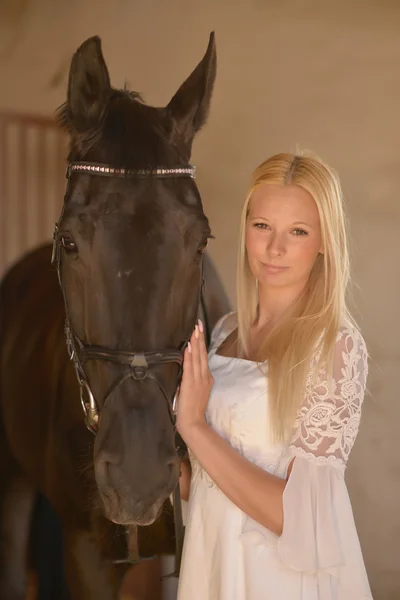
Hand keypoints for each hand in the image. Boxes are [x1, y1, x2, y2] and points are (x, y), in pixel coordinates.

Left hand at [176, 319, 213, 439]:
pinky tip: (189, 346)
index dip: (201, 343)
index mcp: (206, 378)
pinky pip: (190, 367)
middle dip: (199, 338)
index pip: (203, 357)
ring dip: (195, 343)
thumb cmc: (191, 409)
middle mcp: (205, 376)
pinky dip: (190, 356)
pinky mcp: (191, 384)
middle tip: (198, 324)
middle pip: (202, 354)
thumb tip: (185, 369)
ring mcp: (199, 380)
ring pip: (197, 357)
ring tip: (194, 330)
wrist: (193, 423)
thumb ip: (191, 380)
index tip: (199, 330)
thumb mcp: (194, 391)